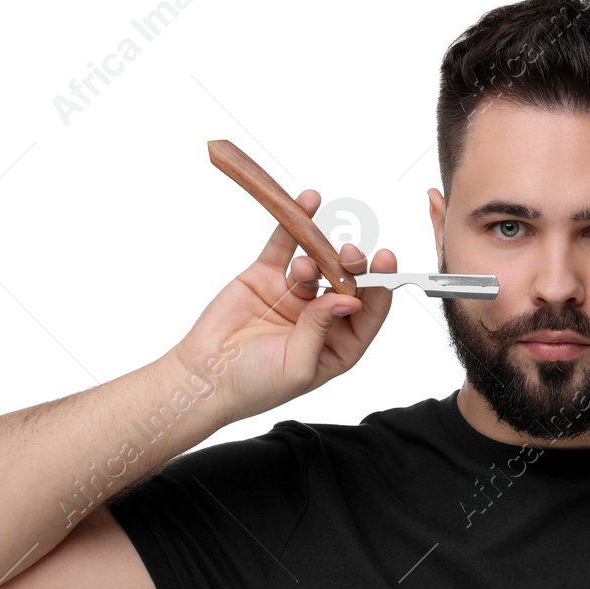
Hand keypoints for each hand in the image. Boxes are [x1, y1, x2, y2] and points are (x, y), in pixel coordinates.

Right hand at [172, 188, 396, 423]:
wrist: (204, 377)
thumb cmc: (254, 385)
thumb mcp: (297, 365)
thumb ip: (322, 329)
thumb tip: (349, 300)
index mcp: (337, 345)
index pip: (368, 313)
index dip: (381, 288)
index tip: (385, 263)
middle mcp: (321, 318)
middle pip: (348, 283)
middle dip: (355, 267)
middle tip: (352, 254)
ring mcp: (294, 294)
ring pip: (318, 263)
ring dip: (321, 255)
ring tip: (308, 265)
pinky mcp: (265, 276)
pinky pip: (284, 246)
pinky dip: (294, 225)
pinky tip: (308, 203)